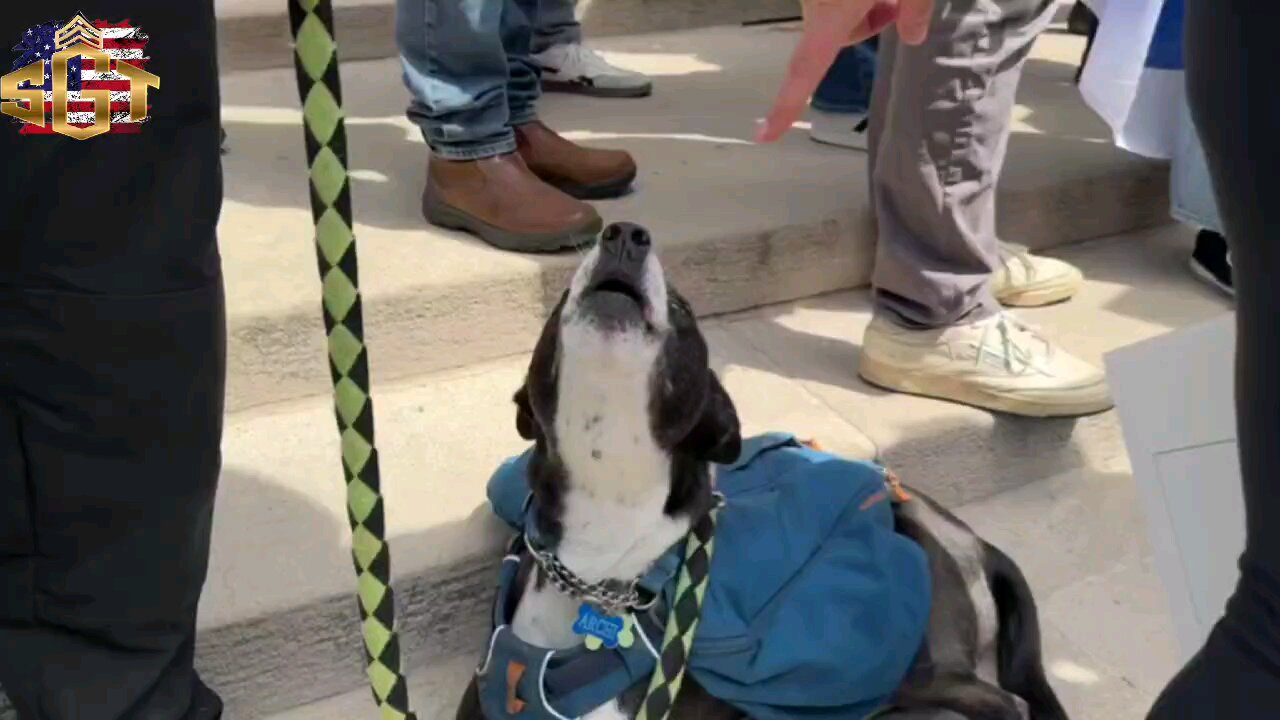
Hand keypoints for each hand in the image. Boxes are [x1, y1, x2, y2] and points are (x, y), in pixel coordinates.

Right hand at [756, 0, 933, 142]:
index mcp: (831, 11)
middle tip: (895, 2)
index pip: (805, 70)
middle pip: (832, 34)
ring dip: (858, 2)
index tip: (765, 136)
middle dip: (863, 24)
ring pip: (833, 10)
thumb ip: (916, 9)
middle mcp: (810, 0)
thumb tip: (914, 37)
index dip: (785, 107)